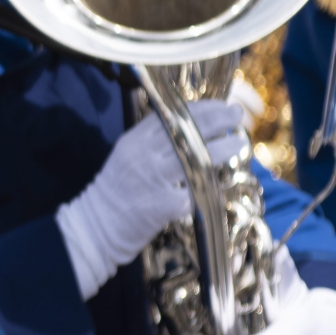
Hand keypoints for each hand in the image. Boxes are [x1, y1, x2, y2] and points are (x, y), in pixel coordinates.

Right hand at [54, 102, 246, 299]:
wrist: (96, 228)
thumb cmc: (116, 192)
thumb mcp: (127, 156)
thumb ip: (153, 141)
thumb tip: (192, 128)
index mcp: (134, 141)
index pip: (172, 115)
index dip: (202, 108)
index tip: (221, 106)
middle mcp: (143, 156)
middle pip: (187, 131)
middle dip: (218, 121)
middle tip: (237, 116)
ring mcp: (153, 181)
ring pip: (196, 158)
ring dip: (222, 150)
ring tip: (239, 144)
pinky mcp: (163, 206)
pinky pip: (196, 194)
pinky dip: (212, 188)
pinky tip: (225, 184)